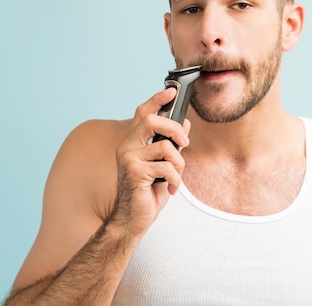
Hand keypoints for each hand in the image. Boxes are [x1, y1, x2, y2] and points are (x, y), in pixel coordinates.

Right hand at [111, 87, 190, 237]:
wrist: (133, 219)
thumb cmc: (147, 192)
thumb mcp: (164, 165)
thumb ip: (172, 144)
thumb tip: (185, 124)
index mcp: (132, 141)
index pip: (142, 113)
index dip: (156, 100)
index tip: (171, 92)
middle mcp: (126, 146)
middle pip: (152, 121)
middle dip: (175, 130)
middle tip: (183, 143)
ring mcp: (128, 159)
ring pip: (165, 147)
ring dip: (179, 163)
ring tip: (175, 176)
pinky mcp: (134, 173)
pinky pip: (167, 168)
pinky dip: (175, 180)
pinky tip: (171, 189)